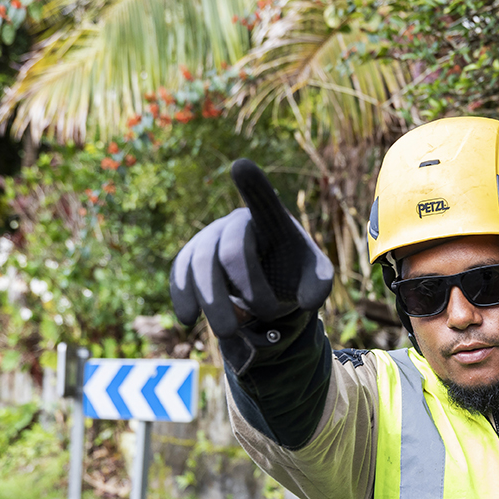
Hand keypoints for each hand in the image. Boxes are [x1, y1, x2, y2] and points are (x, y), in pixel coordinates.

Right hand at [170, 159, 332, 336]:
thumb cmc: (294, 271)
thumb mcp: (315, 278)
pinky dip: (182, 296)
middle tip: (267, 314)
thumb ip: (320, 286)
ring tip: (227, 333)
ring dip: (212, 303)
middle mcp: (235, 223)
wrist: (268, 280)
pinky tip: (188, 319)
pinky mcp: (189, 259)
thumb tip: (306, 301)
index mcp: (270, 221)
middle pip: (230, 251)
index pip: (263, 201)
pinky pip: (179, 274)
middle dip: (247, 288)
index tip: (241, 165)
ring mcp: (208, 239)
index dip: (252, 184)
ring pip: (198, 265)